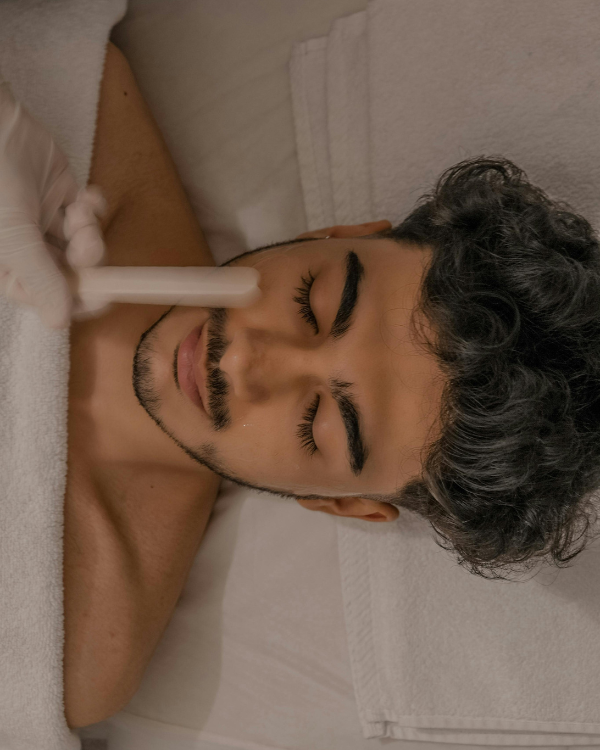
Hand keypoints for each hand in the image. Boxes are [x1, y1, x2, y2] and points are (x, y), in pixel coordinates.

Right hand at [0, 77, 108, 329]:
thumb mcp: (13, 238)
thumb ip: (40, 278)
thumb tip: (60, 321)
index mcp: (8, 265)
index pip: (48, 297)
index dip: (76, 299)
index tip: (101, 297)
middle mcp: (27, 248)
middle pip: (72, 273)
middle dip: (85, 261)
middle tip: (89, 244)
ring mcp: (45, 221)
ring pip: (84, 245)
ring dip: (89, 232)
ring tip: (80, 214)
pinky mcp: (62, 195)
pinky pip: (89, 215)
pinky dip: (93, 208)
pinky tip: (84, 197)